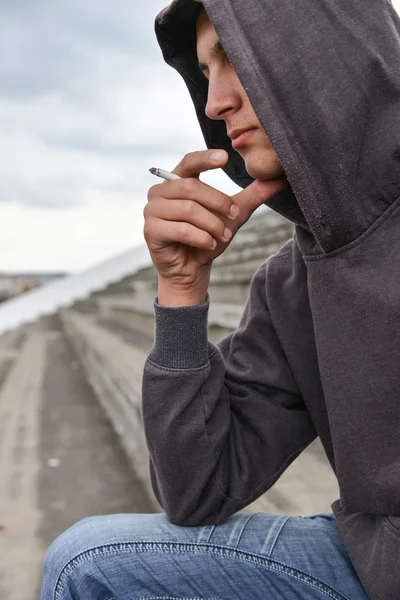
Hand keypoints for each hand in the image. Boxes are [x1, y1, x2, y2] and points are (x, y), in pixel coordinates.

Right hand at [144, 149, 287, 296]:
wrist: (192, 270)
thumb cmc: (208, 238)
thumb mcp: (233, 215)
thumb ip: (251, 196)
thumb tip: (279, 179)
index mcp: (177, 181)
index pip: (189, 162)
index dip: (205, 158)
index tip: (225, 158)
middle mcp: (159, 192)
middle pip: (191, 187)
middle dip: (218, 203)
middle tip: (233, 217)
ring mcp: (151, 211)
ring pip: (188, 209)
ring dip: (212, 224)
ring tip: (222, 236)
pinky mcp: (150, 231)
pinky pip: (181, 229)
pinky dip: (201, 237)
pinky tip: (209, 244)